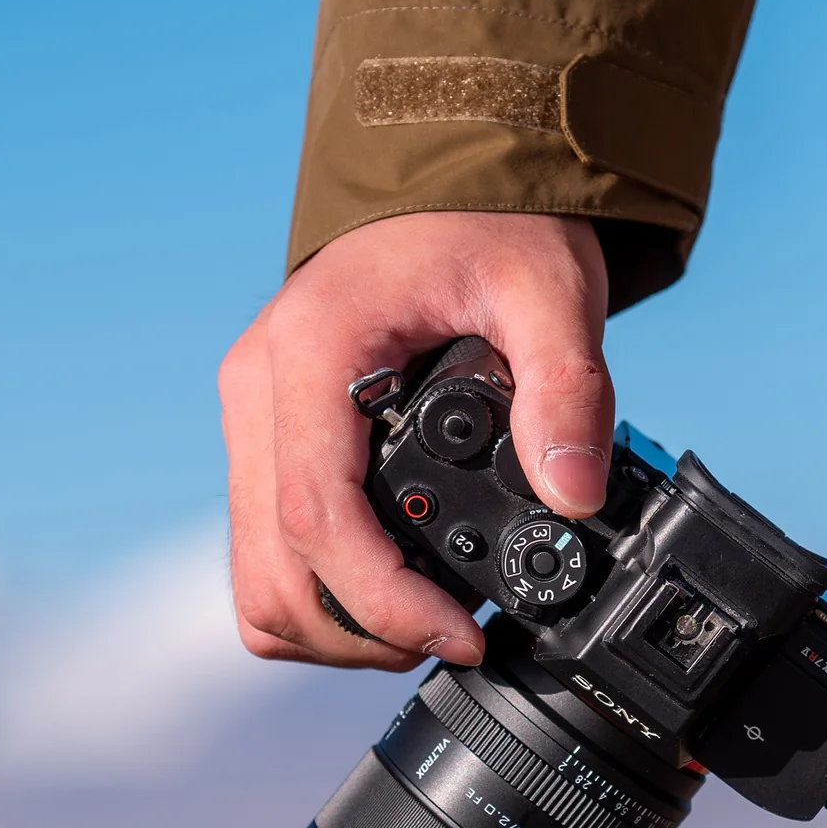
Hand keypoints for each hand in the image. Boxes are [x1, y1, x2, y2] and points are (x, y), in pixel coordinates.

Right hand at [219, 212, 612, 668]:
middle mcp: (259, 396)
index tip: (460, 635)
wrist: (439, 189)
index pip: (317, 519)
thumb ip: (566, 391)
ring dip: (335, 628)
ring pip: (259, 580)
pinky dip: (319, 597)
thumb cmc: (486, 230)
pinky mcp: (266, 445)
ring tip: (422, 624)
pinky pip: (265, 556)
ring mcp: (253, 425)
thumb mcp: (549, 291)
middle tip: (451, 638)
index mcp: (310, 356)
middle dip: (363, 633)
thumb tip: (573, 497)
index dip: (386, 603)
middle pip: (276, 573)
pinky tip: (385, 590)